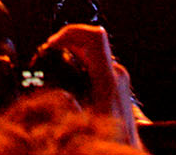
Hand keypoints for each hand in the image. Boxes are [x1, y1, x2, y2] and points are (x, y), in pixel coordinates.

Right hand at [38, 24, 140, 146]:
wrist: (129, 150)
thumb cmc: (112, 142)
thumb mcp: (83, 126)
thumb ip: (69, 106)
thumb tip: (57, 92)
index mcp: (109, 81)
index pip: (95, 38)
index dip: (71, 33)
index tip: (52, 44)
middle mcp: (116, 75)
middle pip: (89, 41)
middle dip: (65, 43)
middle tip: (46, 56)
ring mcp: (118, 77)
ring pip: (91, 52)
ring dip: (70, 54)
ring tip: (52, 66)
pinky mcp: (117, 83)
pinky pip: (94, 63)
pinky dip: (77, 64)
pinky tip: (66, 80)